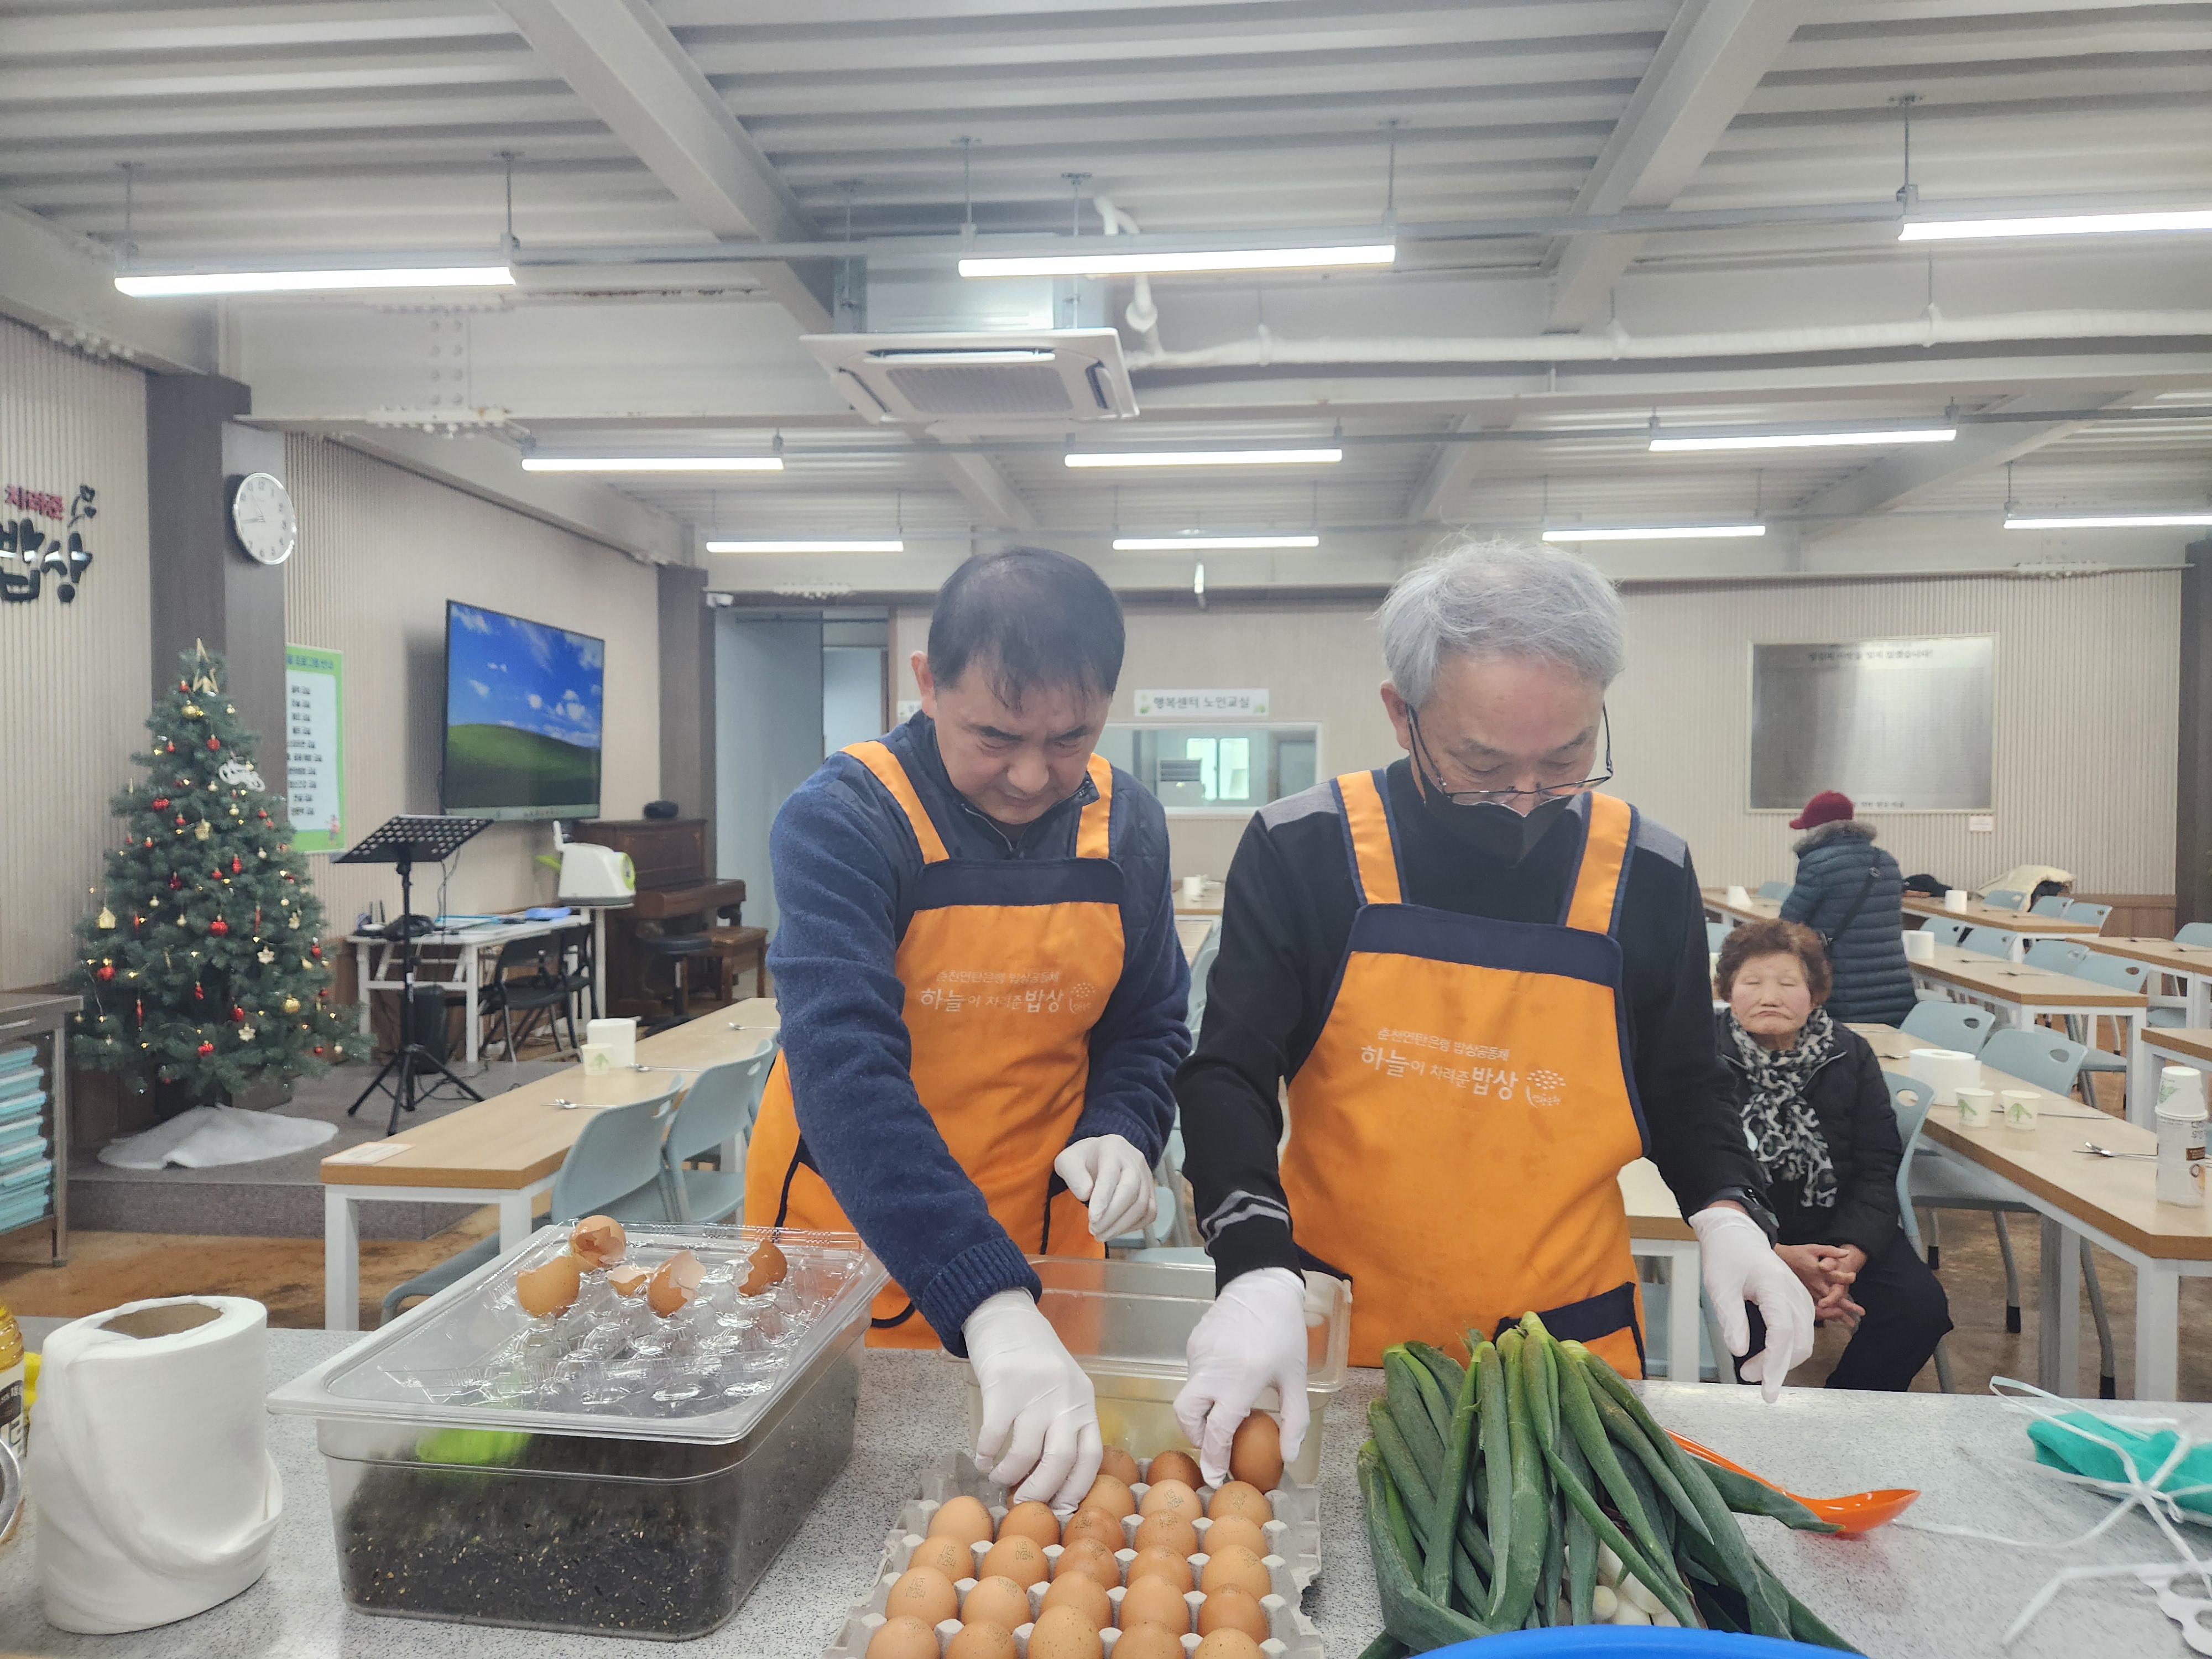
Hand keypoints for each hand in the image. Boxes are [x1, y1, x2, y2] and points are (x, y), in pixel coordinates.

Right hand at [963, 1289, 1100, 1506]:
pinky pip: (995, 1436)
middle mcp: (1065, 1399)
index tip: (1058, 1509)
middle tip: (1022, 1503)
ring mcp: (1035, 1392)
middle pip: (1060, 1462)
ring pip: (1025, 1454)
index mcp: (1084, 1402)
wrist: (1006, 1315)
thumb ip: (1064, 1421)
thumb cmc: (1035, 1357)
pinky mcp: (1004, 1386)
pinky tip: (982, 1458)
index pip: (1091, 1457)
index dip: (1075, 1489)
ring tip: (997, 1477)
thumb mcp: (1063, 1386)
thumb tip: (1051, 1478)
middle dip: (1040, 1492)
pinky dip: (986, 1455)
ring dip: (1008, 1475)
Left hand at [1054, 1135, 1157, 1241]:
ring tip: (1101, 1234)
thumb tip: (1086, 1194)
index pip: (1111, 1174)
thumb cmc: (1083, 1160)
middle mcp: (1134, 1160)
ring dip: (1121, 1225)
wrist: (1101, 1155)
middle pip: (1131, 1190)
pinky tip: (1115, 1229)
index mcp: (1112, 1148)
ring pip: (1143, 1205)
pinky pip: (1149, 1212)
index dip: (1103, 1198)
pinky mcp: (1151, 1191)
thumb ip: (1073, 1175)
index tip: (1093, 1219)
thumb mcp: (1067, 1161)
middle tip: (1094, 1230)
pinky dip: (1133, 1226)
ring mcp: (1146, 1175)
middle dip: (1112, 1216)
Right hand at [1173, 1267, 1310, 1485]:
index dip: (1214, 1459)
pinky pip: (1193, 1375)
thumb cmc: (1284, 1333)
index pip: (1217, 1430)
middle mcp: (1213, 1369)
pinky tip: (1227, 1378)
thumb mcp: (1296, 1378)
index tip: (1215, 1477)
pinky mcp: (1192, 1344)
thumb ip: (1294, 1420)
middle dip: (1196, 1437)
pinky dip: (1205, 1386)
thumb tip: (1287, 1457)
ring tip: (1227, 1408)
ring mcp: (1198, 1355)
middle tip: (1214, 1444)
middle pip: (1187, 1416)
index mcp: (1241, 1380)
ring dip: (1202, 1411)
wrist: (1262, 1286)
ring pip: (1188, 1395)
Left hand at [1691, 1205, 1816, 1402]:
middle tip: (1749, 1378)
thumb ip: (1731, 1319)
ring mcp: (1800, 1297)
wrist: (1737, 1234)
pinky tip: (1767, 1355)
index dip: (1775, 1364)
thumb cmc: (1726, 1257)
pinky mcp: (1798, 1302)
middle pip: (1798, 1342)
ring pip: (1803, 1341)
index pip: (1782, 1334)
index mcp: (1775, 1288)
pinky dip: (1787, 1349)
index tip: (1765, 1388)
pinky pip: (1801, 1332)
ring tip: (1752, 1369)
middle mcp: (1794, 1294)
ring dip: (1783, 1361)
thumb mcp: (1720, 1286)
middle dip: (1777, 1368)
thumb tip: (1738, 1351)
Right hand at [1776, 1245, 1864, 1324]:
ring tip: (1851, 1322)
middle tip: (1861, 1312)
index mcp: (1818, 1273)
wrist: (1778, 1259)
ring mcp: (1810, 1290)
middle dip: (1847, 1306)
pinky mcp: (1806, 1294)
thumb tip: (1847, 1253)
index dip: (1845, 1277)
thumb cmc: (1796, 1253)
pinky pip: (1819, 1306)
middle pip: (1834, 1297)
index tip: (1853, 1276)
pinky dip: (1828, 1313)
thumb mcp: (1814, 1248)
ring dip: (1839, 1314)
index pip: (1835, 1277)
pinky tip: (1836, 1319)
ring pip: (1827, 1305)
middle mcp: (1815, 1284)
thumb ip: (1831, 1252)